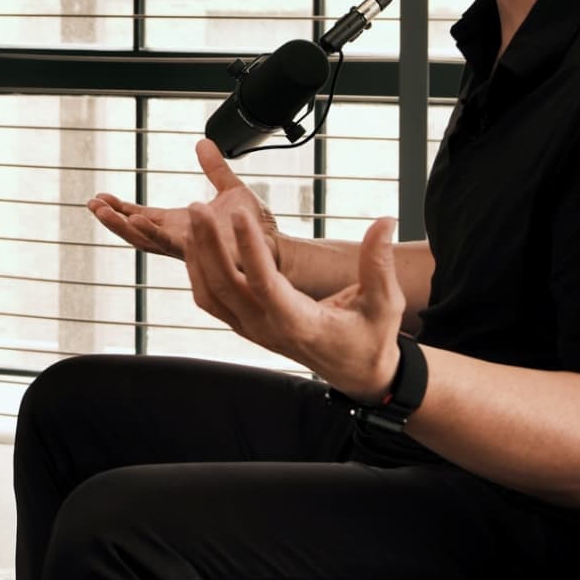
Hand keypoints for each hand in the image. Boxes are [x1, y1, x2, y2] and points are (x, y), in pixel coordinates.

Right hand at [90, 139, 280, 267]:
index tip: (100, 197)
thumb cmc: (256, 228)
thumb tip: (203, 142)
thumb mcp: (231, 189)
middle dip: (112, 220)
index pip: (142, 218)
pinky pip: (171, 245)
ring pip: (146, 241)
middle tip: (91, 205)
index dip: (120, 209)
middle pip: (136, 232)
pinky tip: (137, 220)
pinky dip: (152, 233)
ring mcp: (188, 249)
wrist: (278, 249)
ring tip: (103, 212)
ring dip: (123, 226)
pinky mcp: (200, 253)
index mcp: (181, 226)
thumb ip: (215, 168)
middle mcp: (179, 240)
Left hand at [184, 205, 404, 400]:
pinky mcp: (245, 326)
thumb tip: (385, 222)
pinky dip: (199, 271)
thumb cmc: (371, 337)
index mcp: (300, 323)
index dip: (251, 249)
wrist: (357, 372)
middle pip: (226, 285)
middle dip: (209, 244)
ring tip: (195, 216)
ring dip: (198, 255)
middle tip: (198, 206)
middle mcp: (268, 329)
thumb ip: (378, 264)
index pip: (266, 284)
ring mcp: (252, 330)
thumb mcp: (384, 303)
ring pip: (210, 293)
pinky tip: (199, 242)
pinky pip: (212, 300)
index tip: (239, 214)